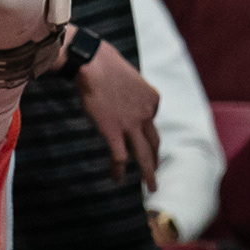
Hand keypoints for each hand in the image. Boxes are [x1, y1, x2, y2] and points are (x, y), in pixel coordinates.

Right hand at [71, 38, 160, 187]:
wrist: (93, 62)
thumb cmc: (106, 64)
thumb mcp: (129, 78)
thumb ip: (133, 95)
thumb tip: (125, 103)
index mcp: (152, 100)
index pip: (151, 122)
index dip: (144, 132)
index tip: (136, 138)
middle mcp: (146, 114)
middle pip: (154, 143)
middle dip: (155, 161)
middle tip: (155, 174)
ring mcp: (131, 124)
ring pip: (143, 156)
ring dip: (148, 173)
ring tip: (151, 186)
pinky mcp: (113, 131)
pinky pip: (119, 157)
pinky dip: (119, 170)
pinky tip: (117, 179)